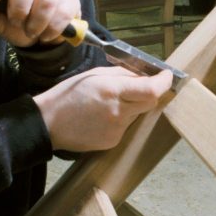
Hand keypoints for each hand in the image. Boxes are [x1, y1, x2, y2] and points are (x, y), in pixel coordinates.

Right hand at [33, 67, 173, 152]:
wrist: (48, 124)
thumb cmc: (68, 95)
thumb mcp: (94, 75)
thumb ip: (122, 74)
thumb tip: (143, 75)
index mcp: (112, 91)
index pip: (151, 90)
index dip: (164, 82)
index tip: (167, 76)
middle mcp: (118, 112)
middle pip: (150, 103)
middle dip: (149, 93)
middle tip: (140, 86)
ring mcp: (117, 130)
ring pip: (137, 114)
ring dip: (131, 106)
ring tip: (107, 103)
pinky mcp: (113, 141)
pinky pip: (125, 127)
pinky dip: (120, 118)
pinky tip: (101, 117)